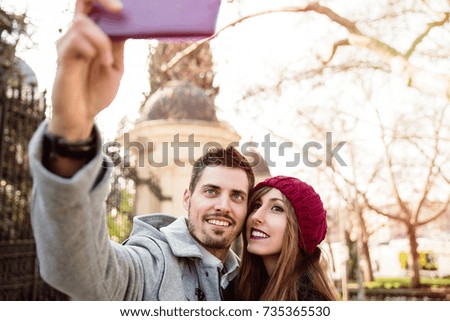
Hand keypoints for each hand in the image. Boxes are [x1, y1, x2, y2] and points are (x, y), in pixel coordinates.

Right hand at [49, 0, 124, 140]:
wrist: (84, 115)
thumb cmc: (97, 91)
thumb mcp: (116, 66)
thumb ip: (117, 46)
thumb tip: (127, 23)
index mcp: (91, 35)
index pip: (90, 4)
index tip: (121, 7)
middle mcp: (77, 35)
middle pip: (82, 1)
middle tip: (119, 10)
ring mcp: (68, 44)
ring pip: (82, 23)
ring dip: (102, 41)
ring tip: (107, 62)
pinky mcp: (62, 56)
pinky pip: (76, 40)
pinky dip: (93, 50)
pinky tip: (99, 63)